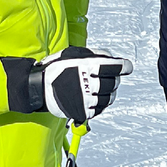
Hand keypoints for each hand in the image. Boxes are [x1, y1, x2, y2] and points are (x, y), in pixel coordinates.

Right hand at [7, 47, 132, 122]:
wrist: (39, 88)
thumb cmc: (57, 69)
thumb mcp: (74, 54)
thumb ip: (95, 54)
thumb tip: (113, 58)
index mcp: (87, 66)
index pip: (115, 67)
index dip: (124, 67)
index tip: (127, 67)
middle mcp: (88, 82)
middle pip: (114, 83)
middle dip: (114, 79)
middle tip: (110, 77)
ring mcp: (86, 99)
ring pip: (108, 98)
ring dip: (108, 93)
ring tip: (99, 89)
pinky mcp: (82, 111)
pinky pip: (99, 109)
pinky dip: (100, 104)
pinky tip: (93, 98)